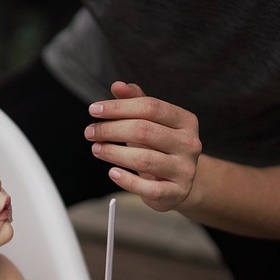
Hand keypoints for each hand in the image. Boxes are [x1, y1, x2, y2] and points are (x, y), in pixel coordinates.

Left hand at [84, 81, 201, 211]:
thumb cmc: (159, 146)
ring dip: (113, 153)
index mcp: (185, 120)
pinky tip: (112, 172)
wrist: (178, 182)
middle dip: (111, 130)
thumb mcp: (150, 122)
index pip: (150, 106)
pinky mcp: (176, 193)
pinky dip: (126, 180)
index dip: (119, 107)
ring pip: (143, 159)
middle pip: (144, 130)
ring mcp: (185, 170)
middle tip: (90, 132)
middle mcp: (189, 144)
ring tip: (96, 149)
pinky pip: (148, 188)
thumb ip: (135, 101)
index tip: (93, 110)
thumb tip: (118, 85)